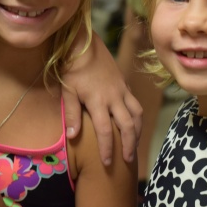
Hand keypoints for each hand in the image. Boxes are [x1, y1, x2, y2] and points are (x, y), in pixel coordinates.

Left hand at [62, 31, 142, 164]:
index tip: (107, 163)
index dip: (107, 148)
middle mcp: (114, 97)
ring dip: (138, 131)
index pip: (105, 130)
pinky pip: (136, 103)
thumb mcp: (68, 90)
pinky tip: (134, 124)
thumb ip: (72, 114)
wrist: (84, 43)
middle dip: (129, 144)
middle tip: (128, 161)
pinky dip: (137, 116)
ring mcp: (122, 90)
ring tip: (134, 145)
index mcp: (98, 100)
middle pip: (128, 125)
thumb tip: (73, 137)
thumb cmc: (72, 67)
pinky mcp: (124, 84)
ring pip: (137, 114)